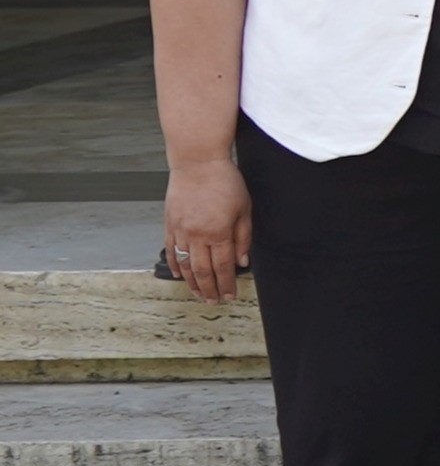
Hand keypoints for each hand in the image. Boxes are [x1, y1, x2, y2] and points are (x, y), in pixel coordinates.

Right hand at [161, 154, 251, 303]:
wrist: (197, 163)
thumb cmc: (225, 182)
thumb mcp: (244, 209)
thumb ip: (244, 237)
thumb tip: (242, 262)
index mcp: (219, 232)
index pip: (223, 267)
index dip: (226, 284)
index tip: (230, 295)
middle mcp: (197, 235)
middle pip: (203, 271)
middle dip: (210, 289)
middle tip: (214, 302)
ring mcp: (180, 231)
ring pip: (185, 265)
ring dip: (192, 283)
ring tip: (199, 295)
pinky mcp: (169, 225)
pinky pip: (171, 251)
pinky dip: (176, 265)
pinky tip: (180, 276)